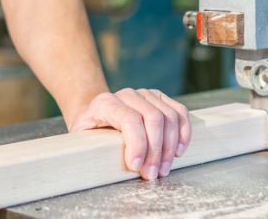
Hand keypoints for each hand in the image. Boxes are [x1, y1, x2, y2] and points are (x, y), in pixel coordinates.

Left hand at [68, 88, 190, 179]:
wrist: (96, 117)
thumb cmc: (91, 133)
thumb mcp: (84, 140)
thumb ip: (95, 148)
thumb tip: (117, 166)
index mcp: (105, 103)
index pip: (129, 118)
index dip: (137, 143)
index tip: (136, 167)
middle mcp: (127, 94)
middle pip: (153, 118)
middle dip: (155, 150)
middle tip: (151, 174)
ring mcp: (146, 94)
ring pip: (169, 116)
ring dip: (170, 147)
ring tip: (162, 169)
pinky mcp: (160, 99)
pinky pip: (180, 112)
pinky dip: (183, 133)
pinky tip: (177, 152)